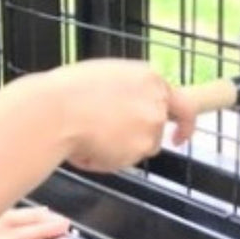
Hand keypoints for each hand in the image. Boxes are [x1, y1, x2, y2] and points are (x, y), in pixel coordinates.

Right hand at [46, 59, 194, 171]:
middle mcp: (157, 100)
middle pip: (159, 128)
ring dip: (120, 148)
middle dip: (142, 138)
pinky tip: (87, 147)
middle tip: (117, 145)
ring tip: (88, 138)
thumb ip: (127, 91)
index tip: (180, 135)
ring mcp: (153, 125)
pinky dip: (107, 160)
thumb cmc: (67, 92)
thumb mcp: (104, 77)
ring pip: (142, 147)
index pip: (180, 100)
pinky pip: (125, 161)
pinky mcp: (142, 147)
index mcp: (148, 77)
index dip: (184, 121)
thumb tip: (127, 108)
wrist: (56, 111)